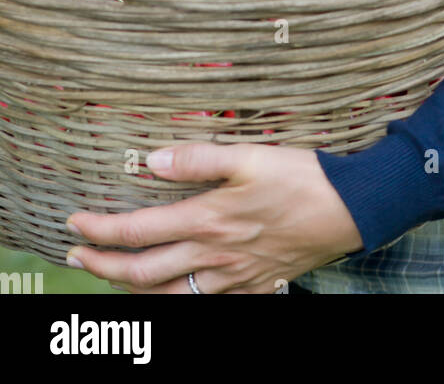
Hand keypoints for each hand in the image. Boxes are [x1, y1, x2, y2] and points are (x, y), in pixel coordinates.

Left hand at [65, 143, 363, 294]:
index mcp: (208, 220)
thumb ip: (198, 158)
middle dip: (103, 268)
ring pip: (170, 298)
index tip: (75, 222)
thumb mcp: (250, 155)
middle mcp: (214, 256)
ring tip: (116, 279)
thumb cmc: (302, 177)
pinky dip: (182, 303)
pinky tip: (178, 294)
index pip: (138, 231)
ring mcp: (234, 278)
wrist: (351, 210)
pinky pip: (208, 305)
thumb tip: (150, 161)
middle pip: (143, 273)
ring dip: (135, 291)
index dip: (100, 230)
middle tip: (77, 257)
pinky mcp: (256, 287)